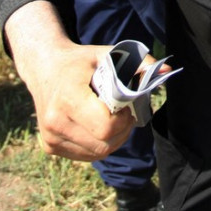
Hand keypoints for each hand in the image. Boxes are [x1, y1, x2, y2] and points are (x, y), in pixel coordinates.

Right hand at [19, 40, 136, 161]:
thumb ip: (139, 63)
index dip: (124, 120)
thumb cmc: (80, 61)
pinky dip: (99, 145)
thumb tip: (166, 71)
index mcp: (68, 98)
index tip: (127, 106)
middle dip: (122, 130)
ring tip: (113, 118)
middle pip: (104, 143)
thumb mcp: (108, 55)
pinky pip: (86, 155)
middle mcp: (55, 122)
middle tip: (125, 113)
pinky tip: (98, 126)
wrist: (44, 67)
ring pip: (97, 153)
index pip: (106, 127)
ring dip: (113, 139)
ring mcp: (50, 137)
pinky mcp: (50, 146)